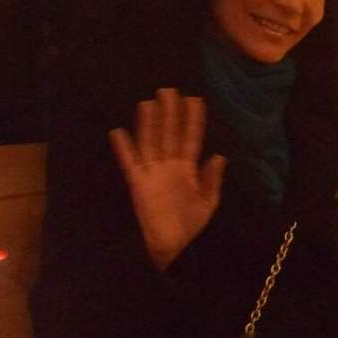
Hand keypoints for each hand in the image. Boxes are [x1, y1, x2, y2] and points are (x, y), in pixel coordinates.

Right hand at [108, 88, 227, 270]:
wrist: (176, 248)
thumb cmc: (192, 226)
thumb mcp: (208, 202)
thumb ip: (212, 179)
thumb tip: (218, 155)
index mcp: (188, 169)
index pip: (191, 138)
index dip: (193, 120)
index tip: (195, 99)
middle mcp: (169, 166)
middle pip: (169, 134)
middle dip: (170, 113)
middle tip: (169, 89)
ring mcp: (153, 173)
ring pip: (151, 142)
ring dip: (150, 123)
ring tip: (149, 102)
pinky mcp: (139, 184)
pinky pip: (130, 162)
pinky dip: (124, 148)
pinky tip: (118, 131)